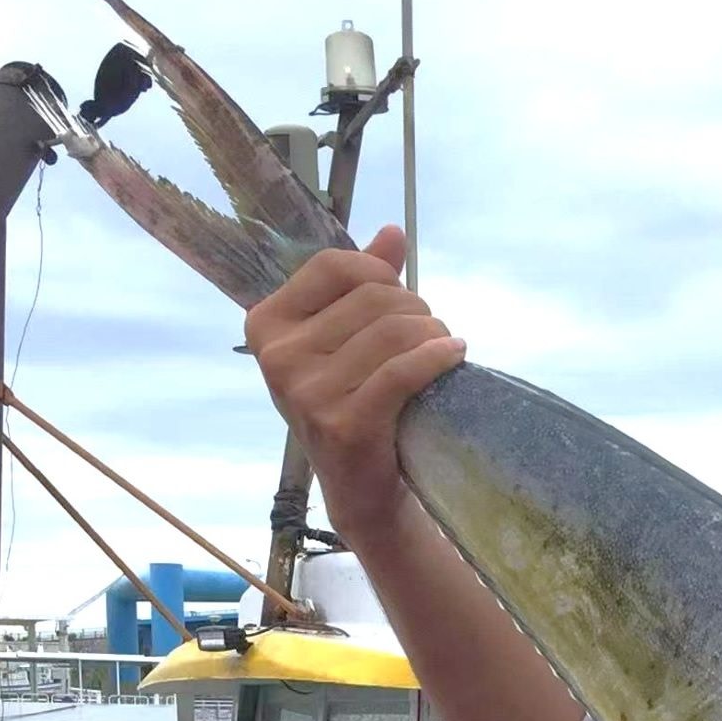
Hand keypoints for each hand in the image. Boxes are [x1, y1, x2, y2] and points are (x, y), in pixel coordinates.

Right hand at [242, 223, 467, 544]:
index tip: (400, 299)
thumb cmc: (353, 404)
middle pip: (372, 297)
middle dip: (414, 309)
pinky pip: (402, 371)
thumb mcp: (345, 340)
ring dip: (431, 335)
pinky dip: (436, 358)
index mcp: (267, 325)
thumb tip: (392, 232)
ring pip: (393, 331)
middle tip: (428, 335)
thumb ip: (364, 283)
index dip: (380, 273)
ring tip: (441, 350)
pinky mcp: (342, 423)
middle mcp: (277, 356)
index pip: (334, 265)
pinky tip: (454, 356)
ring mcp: (306, 392)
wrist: (360, 489)